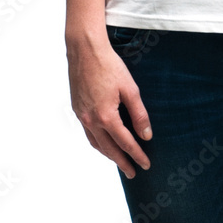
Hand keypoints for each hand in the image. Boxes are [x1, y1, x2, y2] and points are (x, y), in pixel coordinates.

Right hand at [66, 35, 153, 178]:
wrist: (85, 50)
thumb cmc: (109, 65)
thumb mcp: (130, 88)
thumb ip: (139, 113)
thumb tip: (146, 135)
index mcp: (106, 116)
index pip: (125, 143)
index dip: (137, 155)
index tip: (145, 165)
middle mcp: (91, 120)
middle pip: (109, 149)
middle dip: (122, 162)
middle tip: (132, 172)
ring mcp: (81, 116)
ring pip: (96, 143)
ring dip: (108, 155)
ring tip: (119, 161)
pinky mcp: (77, 109)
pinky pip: (88, 133)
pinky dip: (97, 142)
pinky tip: (103, 142)